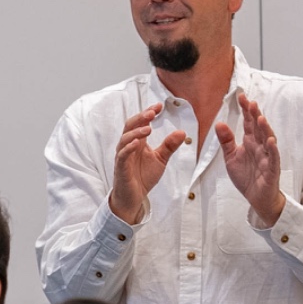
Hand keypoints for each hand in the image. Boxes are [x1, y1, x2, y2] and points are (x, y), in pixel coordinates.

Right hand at [109, 104, 185, 223]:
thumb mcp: (160, 159)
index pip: (141, 122)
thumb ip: (169, 146)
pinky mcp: (120, 168)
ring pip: (125, 139)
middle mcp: (128, 146)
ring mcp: (123, 156)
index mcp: (138, 142)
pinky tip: (137, 143)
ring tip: (148, 127)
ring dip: (136, 132)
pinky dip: (128, 148)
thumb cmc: (143, 177)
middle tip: (152, 112)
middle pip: (130, 126)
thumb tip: (182, 132)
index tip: (159, 106)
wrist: (133, 197)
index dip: (148, 113)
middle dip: (141, 117)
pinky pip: (122, 155)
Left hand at [215, 95, 284, 225]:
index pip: (248, 123)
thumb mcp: (231, 157)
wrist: (256, 198)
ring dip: (265, 129)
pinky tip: (270, 141)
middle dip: (255, 115)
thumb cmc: (247, 177)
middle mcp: (260, 147)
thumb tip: (219, 123)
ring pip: (268, 140)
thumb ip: (226, 141)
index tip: (241, 97)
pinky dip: (273, 150)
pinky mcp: (272, 169)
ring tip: (260, 118)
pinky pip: (274, 158)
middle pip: (259, 128)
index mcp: (250, 142)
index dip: (246, 110)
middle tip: (251, 103)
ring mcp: (268, 157)